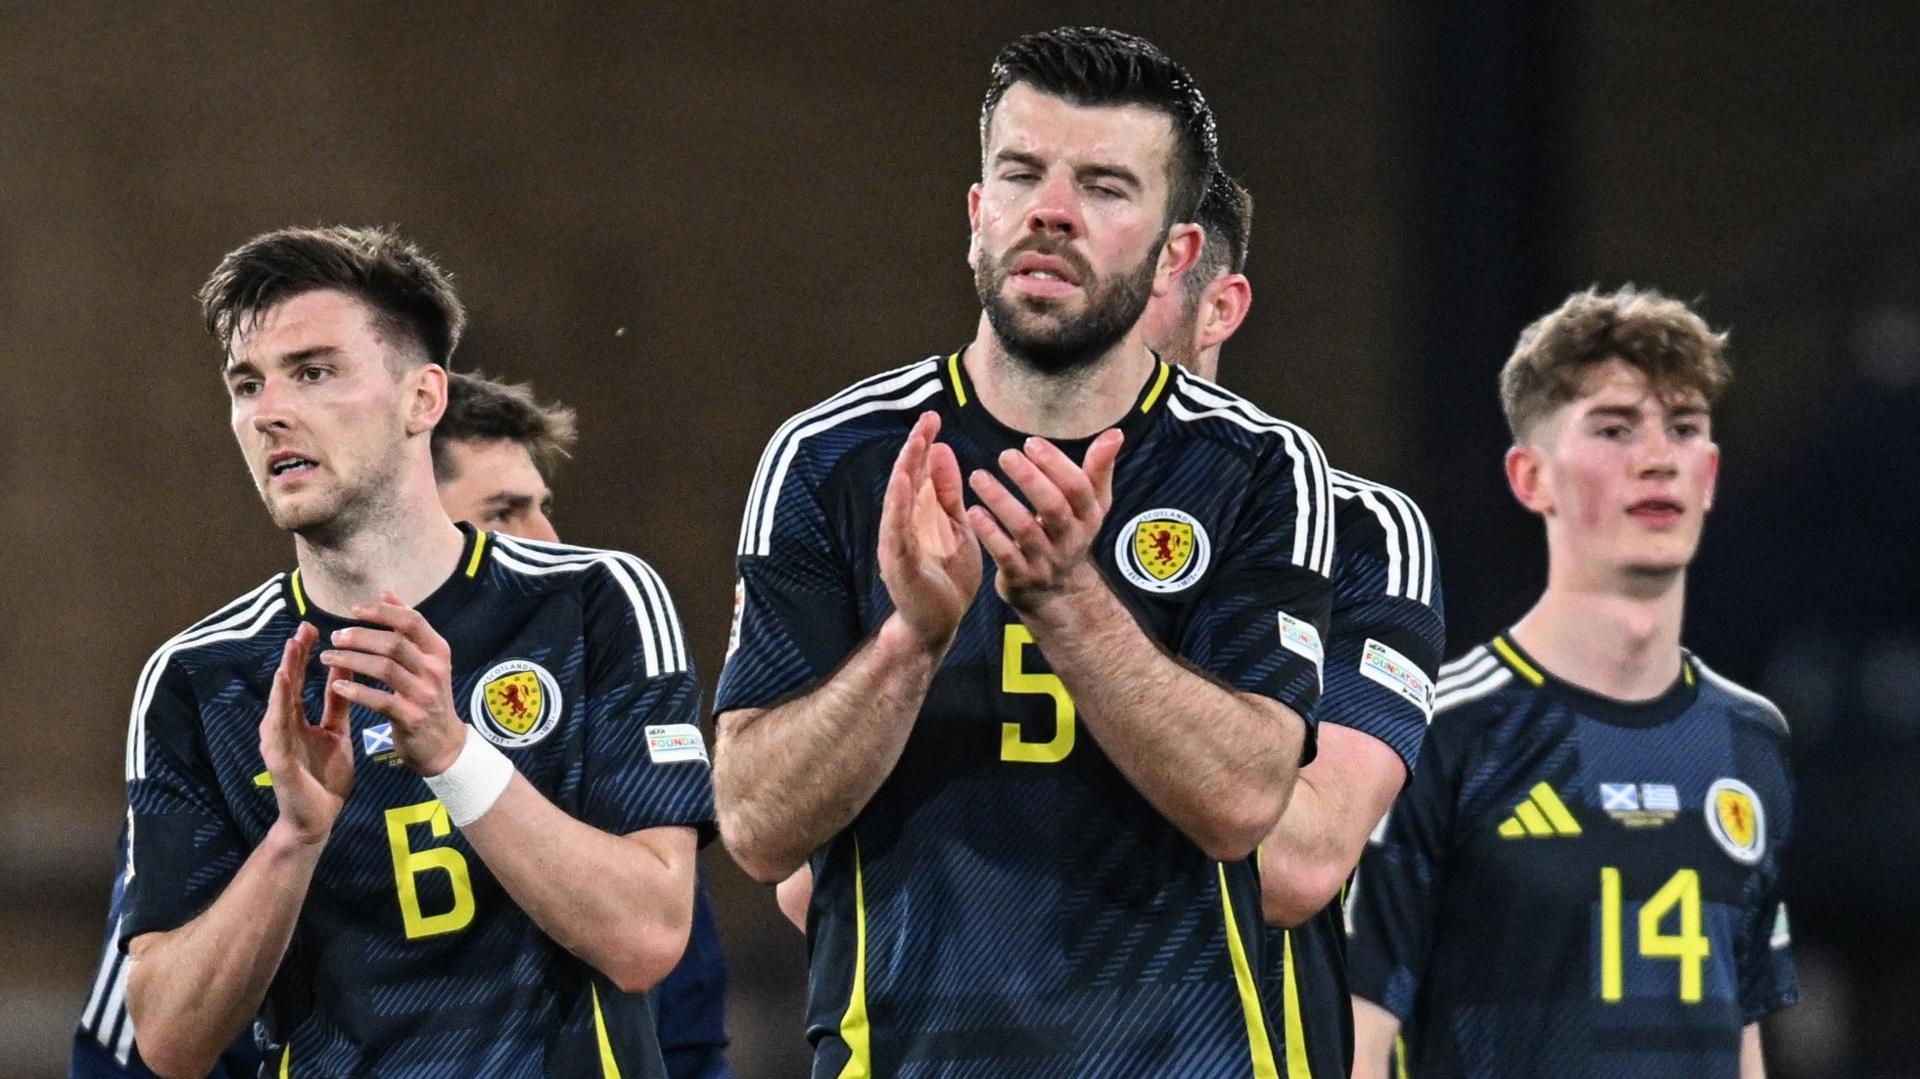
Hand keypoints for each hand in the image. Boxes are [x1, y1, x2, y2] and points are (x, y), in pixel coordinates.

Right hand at [259, 622, 353, 845]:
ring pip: (279, 703)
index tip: (313, 628)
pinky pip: (279, 729)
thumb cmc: (325, 776)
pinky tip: (284, 688)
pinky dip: (279, 707)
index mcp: (296, 719)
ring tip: (290, 650)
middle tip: (302, 628)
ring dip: (284, 677)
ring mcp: (276, 742)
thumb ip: (337, 703)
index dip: (304, 655)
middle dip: (293, 657)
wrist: (318, 818)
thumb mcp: (337, 732)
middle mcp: (281, 726)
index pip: (299, 680)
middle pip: (286, 686)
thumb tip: (346, 667)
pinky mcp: (278, 759)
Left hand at [321, 592, 466, 776]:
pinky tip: (336, 687)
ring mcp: (424, 694)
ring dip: (351, 660)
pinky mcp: (410, 718)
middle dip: (360, 636)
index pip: (411, 621)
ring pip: (383, 668)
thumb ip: (408, 628)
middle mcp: (434, 670)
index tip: (353, 609)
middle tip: (335, 637)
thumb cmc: (429, 696)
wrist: (444, 744)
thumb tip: (386, 593)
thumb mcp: (426, 660)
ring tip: (328, 658)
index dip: (381, 611)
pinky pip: (379, 700)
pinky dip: (355, 691)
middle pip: (394, 642)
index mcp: (438, 651)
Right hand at [877, 411, 981, 651]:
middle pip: (905, 479)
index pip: (918, 472)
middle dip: (914, 449)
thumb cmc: (947, 577)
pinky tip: (903, 485)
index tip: (933, 417)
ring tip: (913, 444)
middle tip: (926, 420)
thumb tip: (941, 450)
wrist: (937, 624)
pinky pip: (897, 530)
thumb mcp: (954, 526)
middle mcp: (902, 523)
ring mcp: (897, 543)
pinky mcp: (899, 563)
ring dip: (904, 471)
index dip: (923, 444)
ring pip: (897, 500)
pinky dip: (898, 506)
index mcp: (918, 514)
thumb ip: (947, 492)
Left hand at [967, 429, 1122, 615]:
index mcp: (1088, 516)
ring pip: (1024, 529)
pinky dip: (989, 533)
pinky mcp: (1021, 577)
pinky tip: (973, 511)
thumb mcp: (1091, 506)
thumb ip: (1099, 468)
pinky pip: (1005, 555)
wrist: (1059, 594)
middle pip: (1053, 507)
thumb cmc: (1070, 535)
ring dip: (1001, 501)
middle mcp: (1070, 539)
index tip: (1031, 442)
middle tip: (1005, 455)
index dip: (1056, 464)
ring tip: (978, 476)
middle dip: (1029, 479)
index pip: (1078, 487)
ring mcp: (1045, 560)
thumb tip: (1115, 432)